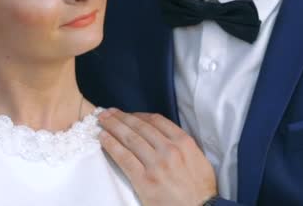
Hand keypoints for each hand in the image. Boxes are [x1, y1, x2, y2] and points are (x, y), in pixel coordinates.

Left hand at [98, 109, 216, 205]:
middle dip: (122, 117)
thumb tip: (166, 136)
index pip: (157, 120)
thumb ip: (183, 145)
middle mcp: (169, 149)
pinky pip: (124, 157)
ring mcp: (156, 164)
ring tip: (102, 121)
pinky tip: (103, 139)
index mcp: (184, 142)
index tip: (129, 114)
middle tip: (108, 112)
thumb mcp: (199, 159)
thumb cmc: (201, 189)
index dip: (139, 115)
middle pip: (140, 127)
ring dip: (113, 127)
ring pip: (130, 138)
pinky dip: (111, 145)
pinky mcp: (144, 180)